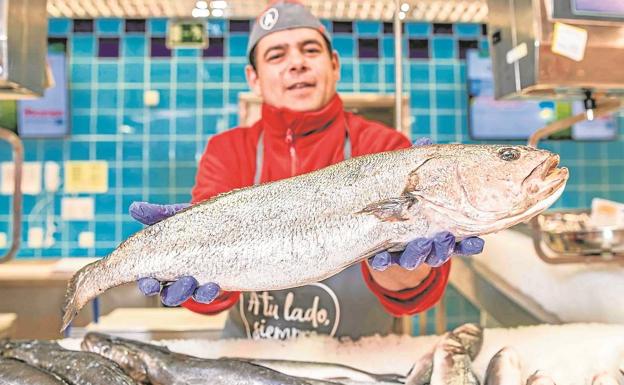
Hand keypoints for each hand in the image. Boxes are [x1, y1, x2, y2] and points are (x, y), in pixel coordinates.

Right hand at [129, 202, 220, 305]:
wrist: (222, 228)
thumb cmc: (191, 224)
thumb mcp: (176, 217)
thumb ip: (156, 215)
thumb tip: (134, 207)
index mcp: (162, 265)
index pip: (149, 280)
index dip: (147, 284)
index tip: (149, 283)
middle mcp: (177, 279)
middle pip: (169, 294)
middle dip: (173, 292)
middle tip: (181, 282)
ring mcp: (195, 284)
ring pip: (189, 295)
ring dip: (191, 292)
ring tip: (193, 281)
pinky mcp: (212, 285)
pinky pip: (209, 294)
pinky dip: (209, 292)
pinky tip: (214, 285)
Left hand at [367, 136, 483, 270]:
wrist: (380, 236)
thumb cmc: (405, 206)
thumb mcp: (414, 186)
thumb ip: (421, 167)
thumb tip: (425, 141)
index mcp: (440, 232)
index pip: (460, 240)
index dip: (469, 244)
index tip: (476, 242)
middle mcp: (426, 246)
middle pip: (440, 251)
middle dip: (443, 246)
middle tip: (444, 239)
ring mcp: (405, 254)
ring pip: (416, 258)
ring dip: (419, 253)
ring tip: (420, 244)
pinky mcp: (384, 259)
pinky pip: (384, 262)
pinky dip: (383, 260)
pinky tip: (380, 258)